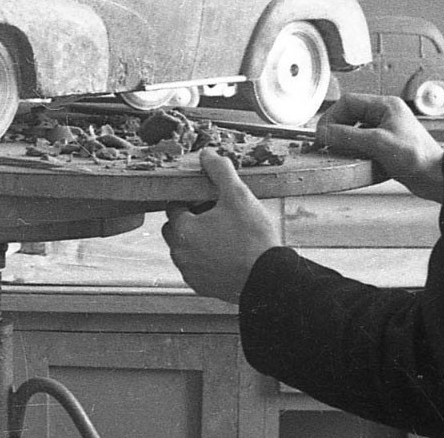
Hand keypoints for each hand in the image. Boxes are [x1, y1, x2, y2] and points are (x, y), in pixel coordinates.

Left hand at [162, 148, 280, 300]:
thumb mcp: (238, 196)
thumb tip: (208, 155)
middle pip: (176, 229)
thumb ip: (220, 171)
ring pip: (186, 250)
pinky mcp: (202, 287)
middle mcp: (180, 253)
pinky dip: (206, 260)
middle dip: (191, 221)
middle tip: (216, 217)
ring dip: (198, 242)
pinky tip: (227, 254)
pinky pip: (197, 268)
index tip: (209, 201)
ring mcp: (190, 273)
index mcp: (182, 230)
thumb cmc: (253, 240)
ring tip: (225, 236)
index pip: (174, 207)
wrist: (269, 279)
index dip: (191, 200)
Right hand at [317, 93, 443, 201]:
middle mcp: (385, 115)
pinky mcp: (385, 145)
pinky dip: (353, 150)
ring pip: (354, 129)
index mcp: (386, 106)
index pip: (348, 102)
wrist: (436, 178)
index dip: (332, 116)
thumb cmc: (418, 158)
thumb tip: (324, 132)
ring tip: (338, 151)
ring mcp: (385, 130)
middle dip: (336, 129)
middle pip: (349, 115)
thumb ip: (348, 136)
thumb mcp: (377, 143)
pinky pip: (361, 143)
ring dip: (344, 140)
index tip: (322, 133)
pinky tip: (352, 159)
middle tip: (326, 143)